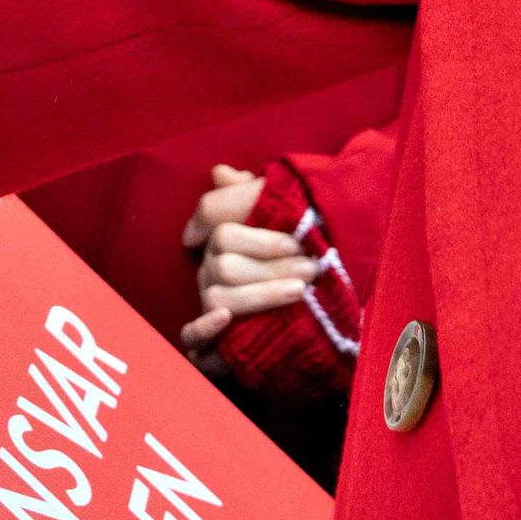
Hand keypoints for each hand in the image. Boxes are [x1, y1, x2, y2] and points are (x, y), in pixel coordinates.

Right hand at [176, 163, 317, 355]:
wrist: (331, 317)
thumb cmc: (304, 258)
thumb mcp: (287, 218)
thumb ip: (252, 192)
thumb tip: (221, 173)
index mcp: (225, 246)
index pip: (224, 233)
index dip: (261, 240)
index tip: (296, 243)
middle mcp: (212, 276)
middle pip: (224, 266)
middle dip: (270, 268)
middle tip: (311, 269)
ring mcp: (212, 310)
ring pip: (217, 299)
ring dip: (259, 295)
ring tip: (300, 291)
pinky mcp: (213, 346)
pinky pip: (190, 338)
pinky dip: (203, 329)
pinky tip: (227, 320)